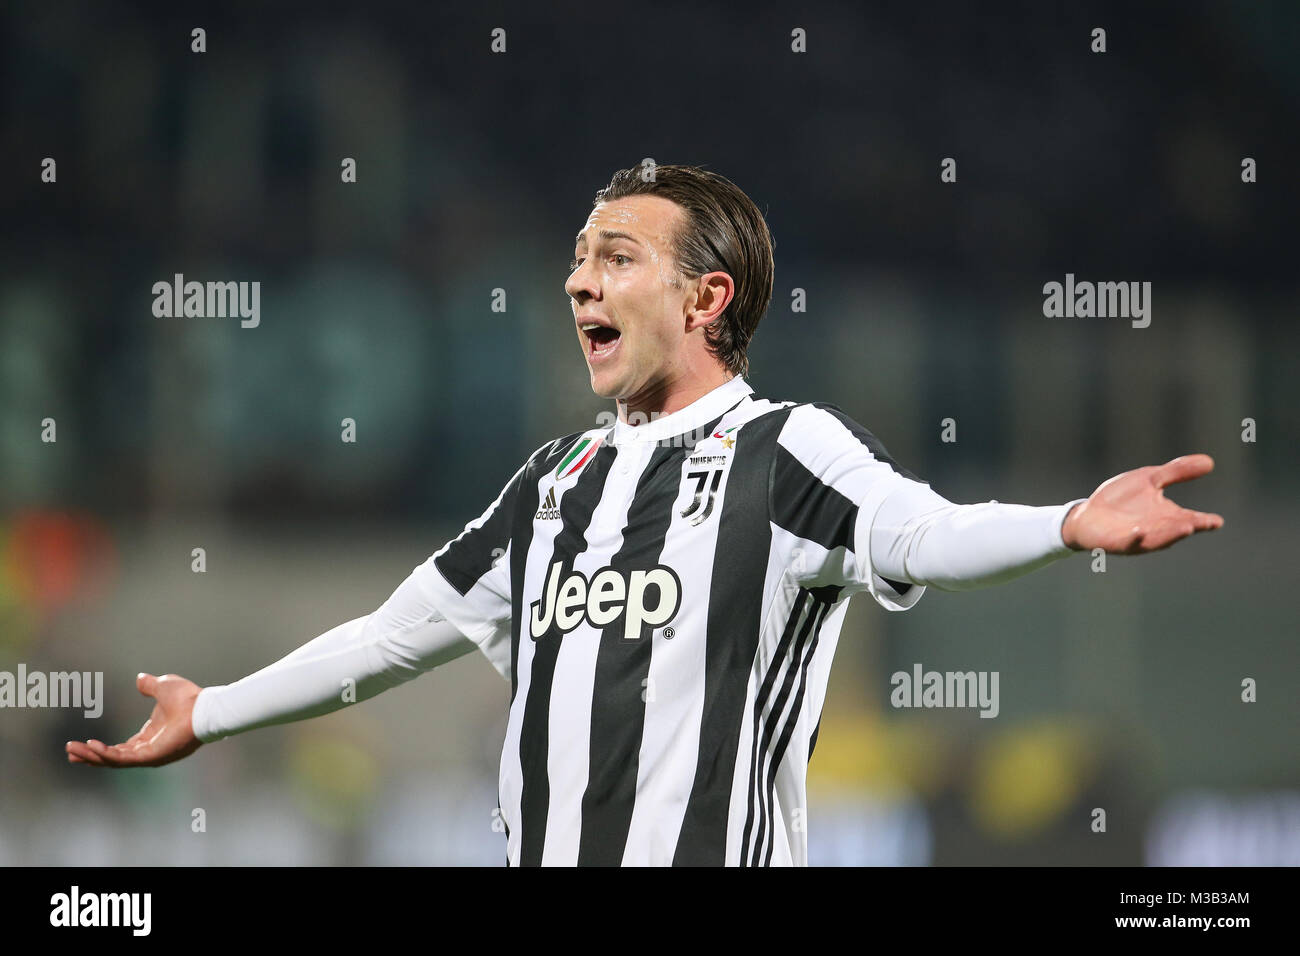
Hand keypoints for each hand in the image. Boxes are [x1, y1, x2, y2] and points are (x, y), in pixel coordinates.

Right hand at [66, 673, 202, 767]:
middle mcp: (149, 749)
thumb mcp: (163, 687)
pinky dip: (107, 754)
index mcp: (150, 737)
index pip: (121, 748)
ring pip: (115, 760)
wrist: (204, 706)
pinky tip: (92, 746)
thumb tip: (140, 679)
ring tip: (72, 750)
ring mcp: (151, 755)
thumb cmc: (189, 698)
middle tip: (70, 753)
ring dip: (92, 756)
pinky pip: (124, 759)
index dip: (101, 748)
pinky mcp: (153, 756)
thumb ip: (150, 685)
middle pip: (113, 757)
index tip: (82, 743)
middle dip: (90, 756)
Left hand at [1061, 453, 1223, 553]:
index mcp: (1168, 516)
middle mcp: (1157, 530)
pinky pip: (1128, 542)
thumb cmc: (1121, 499)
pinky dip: (1134, 538)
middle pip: (1176, 530)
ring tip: (1185, 528)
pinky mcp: (1118, 542)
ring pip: (1157, 539)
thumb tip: (1210, 462)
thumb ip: (1176, 472)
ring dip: (1170, 534)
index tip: (1216, 521)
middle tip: (1199, 523)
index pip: (1191, 519)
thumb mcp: (1149, 479)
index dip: (1205, 521)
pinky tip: (1139, 531)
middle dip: (1187, 527)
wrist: (1087, 515)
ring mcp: (1139, 538)